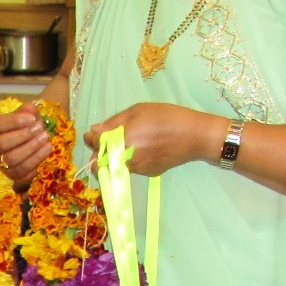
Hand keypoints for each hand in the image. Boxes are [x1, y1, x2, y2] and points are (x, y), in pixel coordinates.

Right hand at [0, 104, 54, 184]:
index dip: (15, 122)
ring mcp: (1, 163)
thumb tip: (31, 110)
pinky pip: (22, 173)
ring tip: (46, 138)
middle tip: (40, 129)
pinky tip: (46, 150)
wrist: (29, 143)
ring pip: (11, 160)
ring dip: (31, 148)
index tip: (32, 118)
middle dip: (23, 136)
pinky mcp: (12, 176)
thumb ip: (28, 111)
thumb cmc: (25, 127)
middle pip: (1, 144)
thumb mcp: (26, 115)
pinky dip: (36, 161)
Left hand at [84, 103, 225, 175]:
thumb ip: (113, 123)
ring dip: (116, 157)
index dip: (90, 139)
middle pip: (102, 162)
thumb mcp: (138, 111)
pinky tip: (146, 147)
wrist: (195, 136)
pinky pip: (131, 168)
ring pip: (116, 166)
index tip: (91, 135)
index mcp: (122, 142)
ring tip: (132, 141)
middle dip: (100, 152)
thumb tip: (93, 131)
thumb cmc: (167, 117)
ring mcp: (137, 170)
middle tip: (108, 140)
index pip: (95, 145)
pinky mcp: (147, 174)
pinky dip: (131, 160)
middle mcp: (127, 161)